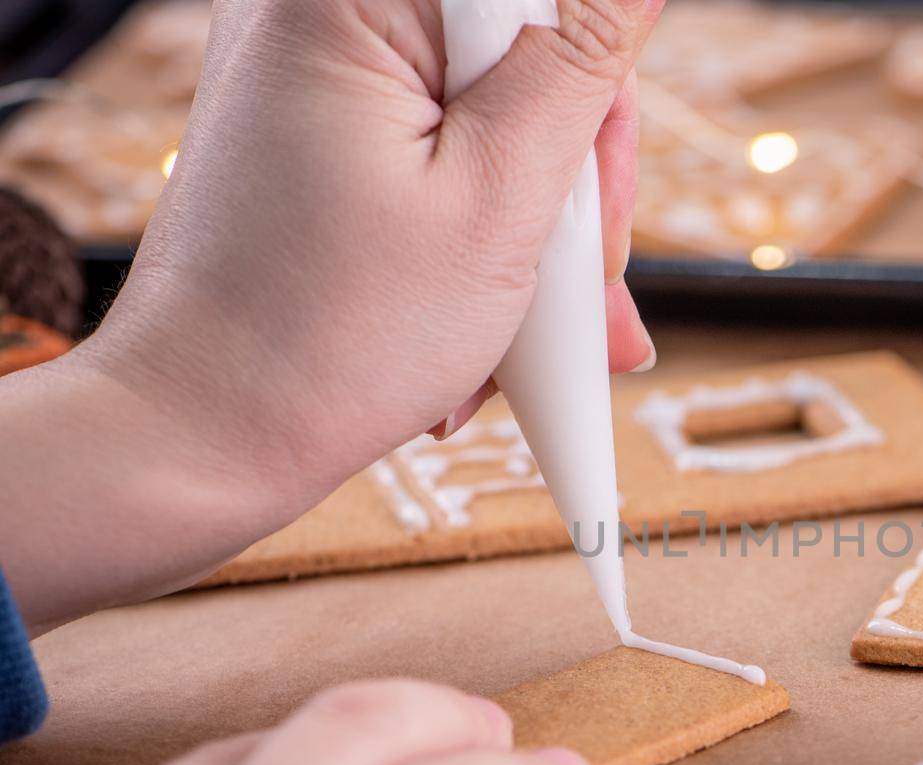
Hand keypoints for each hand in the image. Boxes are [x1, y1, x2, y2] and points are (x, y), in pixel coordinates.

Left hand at [0, 0, 660, 628]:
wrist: (203, 436)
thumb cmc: (329, 338)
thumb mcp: (495, 203)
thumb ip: (577, 71)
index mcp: (350, 3)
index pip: (534, 3)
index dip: (592, 88)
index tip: (589, 193)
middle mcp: (317, 14)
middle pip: (520, 50)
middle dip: (570, 177)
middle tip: (582, 285)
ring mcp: (309, 73)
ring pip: (490, 114)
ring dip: (534, 226)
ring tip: (531, 335)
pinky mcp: (311, 128)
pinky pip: (438, 150)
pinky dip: (478, 230)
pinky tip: (489, 318)